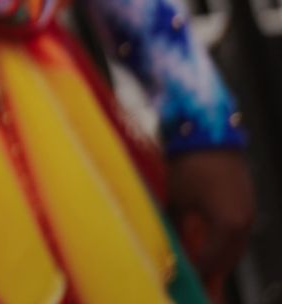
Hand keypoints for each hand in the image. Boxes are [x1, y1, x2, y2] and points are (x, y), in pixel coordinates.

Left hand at [166, 149, 254, 299]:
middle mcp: (243, 223)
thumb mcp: (177, 200)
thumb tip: (172, 251)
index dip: (194, 273)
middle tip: (198, 286)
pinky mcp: (246, 206)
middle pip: (227, 261)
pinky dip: (223, 247)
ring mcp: (247, 215)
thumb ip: (177, 230)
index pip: (211, 262)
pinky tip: (211, 251)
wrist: (208, 132)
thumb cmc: (188, 163)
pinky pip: (235, 236)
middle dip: (210, 274)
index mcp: (228, 224)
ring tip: (203, 275)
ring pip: (233, 250)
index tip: (181, 279)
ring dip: (218, 262)